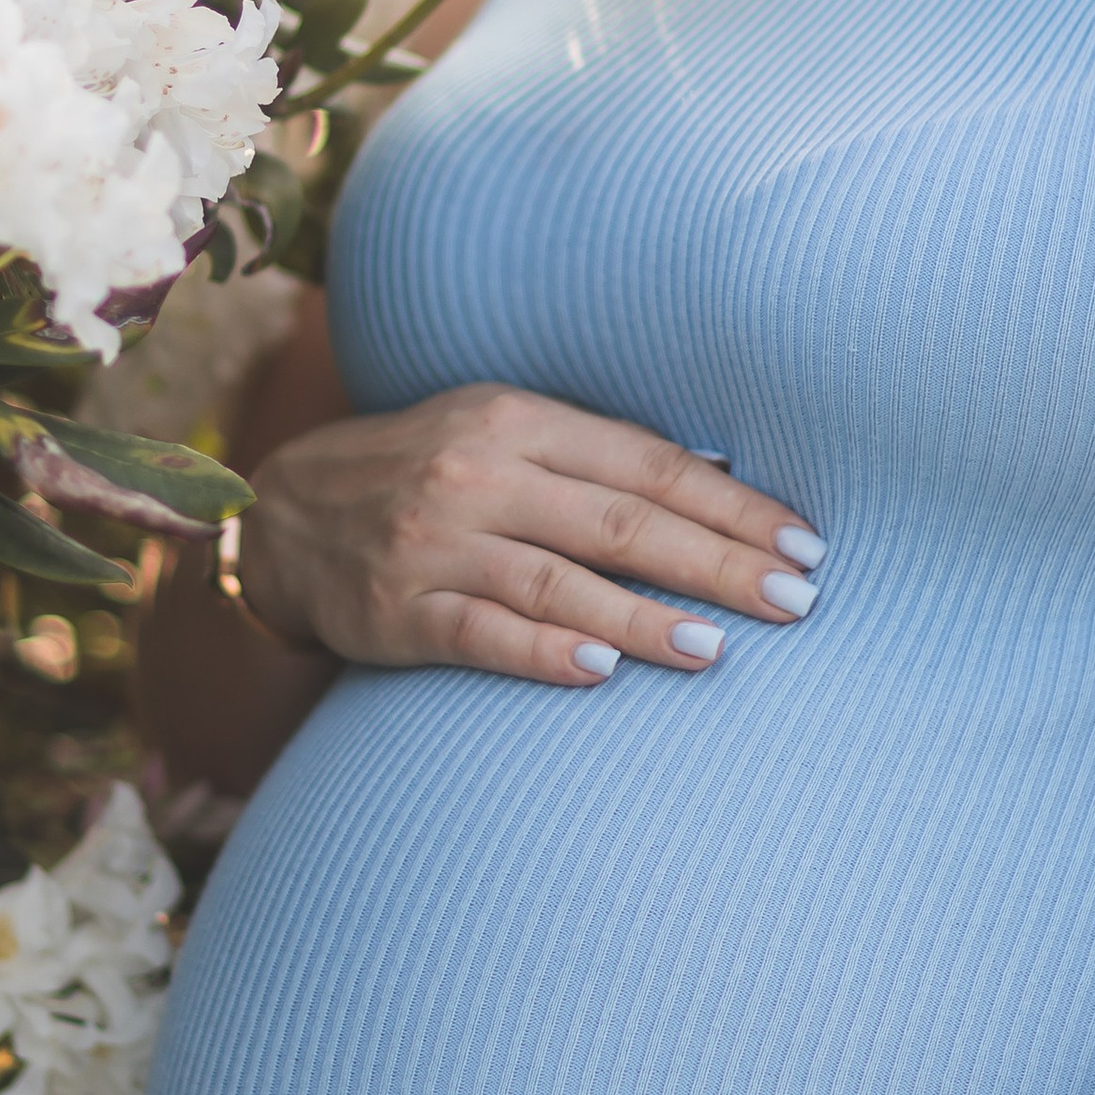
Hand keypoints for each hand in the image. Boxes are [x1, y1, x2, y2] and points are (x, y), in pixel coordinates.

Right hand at [235, 385, 826, 686]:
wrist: (290, 514)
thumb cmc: (430, 472)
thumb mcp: (504, 433)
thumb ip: (597, 459)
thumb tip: (728, 490)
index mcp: (519, 421)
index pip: (650, 465)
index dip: (734, 507)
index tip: (804, 546)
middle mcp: (478, 475)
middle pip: (620, 522)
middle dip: (717, 564)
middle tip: (795, 601)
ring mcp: (434, 543)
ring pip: (558, 584)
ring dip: (644, 619)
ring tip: (718, 649)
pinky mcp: (397, 609)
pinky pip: (481, 634)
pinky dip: (544, 654)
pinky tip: (603, 673)